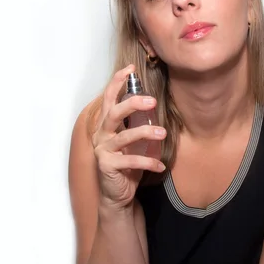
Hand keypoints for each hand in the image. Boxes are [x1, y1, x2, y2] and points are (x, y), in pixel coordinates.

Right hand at [92, 65, 166, 211]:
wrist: (118, 194)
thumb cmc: (126, 164)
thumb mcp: (131, 141)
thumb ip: (135, 124)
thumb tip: (151, 101)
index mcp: (105, 126)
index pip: (108, 99)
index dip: (117, 83)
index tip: (131, 69)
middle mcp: (101, 135)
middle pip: (113, 113)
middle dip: (132, 104)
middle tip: (152, 101)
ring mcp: (102, 150)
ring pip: (123, 136)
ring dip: (145, 133)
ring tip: (163, 133)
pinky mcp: (107, 166)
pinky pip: (130, 161)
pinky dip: (148, 162)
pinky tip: (160, 165)